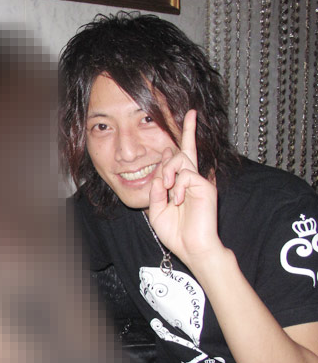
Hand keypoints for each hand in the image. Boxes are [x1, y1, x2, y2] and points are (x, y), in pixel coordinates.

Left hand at [147, 110, 223, 263]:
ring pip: (181, 160)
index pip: (179, 158)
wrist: (191, 247)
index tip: (187, 118)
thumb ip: (156, 190)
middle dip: (188, 130)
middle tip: (189, 114)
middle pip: (187, 149)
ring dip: (167, 171)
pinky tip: (177, 200)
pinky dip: (177, 186)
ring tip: (166, 188)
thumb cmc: (175, 232)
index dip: (180, 140)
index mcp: (179, 184)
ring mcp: (199, 182)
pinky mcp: (205, 186)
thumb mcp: (157, 208)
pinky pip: (186, 175)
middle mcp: (191, 179)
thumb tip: (159, 172)